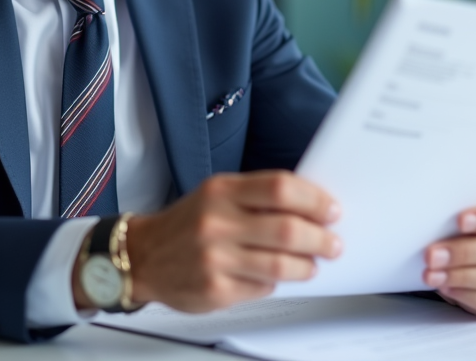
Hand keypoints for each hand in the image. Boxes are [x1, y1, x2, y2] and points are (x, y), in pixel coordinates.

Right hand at [121, 171, 342, 312]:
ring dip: (307, 266)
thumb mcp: (216, 195)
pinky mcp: (216, 289)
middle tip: (332, 243)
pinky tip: (276, 276)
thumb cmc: (187, 224)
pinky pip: (263, 287)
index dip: (314, 199)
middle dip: (320, 238)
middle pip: (287, 228)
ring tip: (313, 264)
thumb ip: (257, 196)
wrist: (143, 256)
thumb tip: (308, 207)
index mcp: (221, 191)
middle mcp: (217, 222)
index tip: (331, 210)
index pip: (280, 188)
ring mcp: (215, 258)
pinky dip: (276, 282)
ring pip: (281, 264)